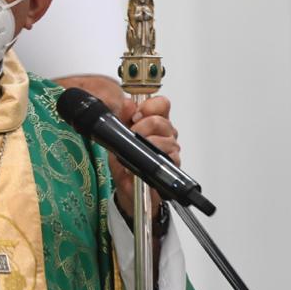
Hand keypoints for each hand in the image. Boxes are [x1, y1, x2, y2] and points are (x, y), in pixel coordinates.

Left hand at [108, 95, 180, 219]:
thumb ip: (122, 117)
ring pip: (165, 138)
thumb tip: (127, 103)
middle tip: (132, 134)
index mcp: (154, 120)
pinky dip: (152, 157)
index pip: (161, 104)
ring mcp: (171, 148)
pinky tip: (142, 161)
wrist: (128, 186)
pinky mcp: (173, 163)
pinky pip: (169, 155)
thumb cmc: (125, 160)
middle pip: (161, 120)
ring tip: (136, 150)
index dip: (150, 106)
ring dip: (147, 142)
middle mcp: (165, 132)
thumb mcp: (117, 136)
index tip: (136, 115)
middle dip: (142, 126)